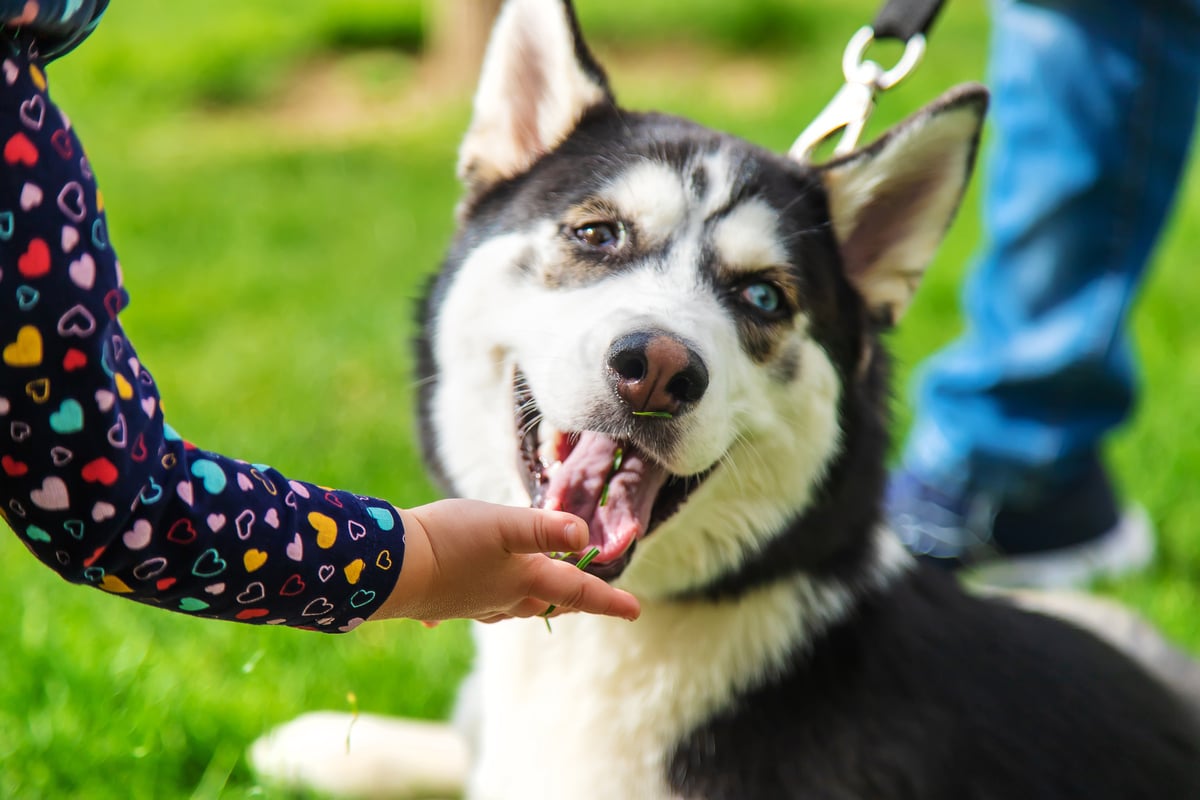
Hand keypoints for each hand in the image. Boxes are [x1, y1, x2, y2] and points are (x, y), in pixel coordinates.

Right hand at [371, 499, 640, 624]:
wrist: (391, 568)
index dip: (608, 600)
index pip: (577, 592)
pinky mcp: (445, 600)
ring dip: (534, 601)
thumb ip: (545, 530)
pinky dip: (487, 599)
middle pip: (548, 603)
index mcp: (525, 580)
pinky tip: (473, 594)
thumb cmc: (450, 540)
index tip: (635, 611)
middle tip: (592, 599)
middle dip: (572, 601)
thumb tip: (585, 538)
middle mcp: (503, 599)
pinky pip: (477, 604)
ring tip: (542, 597)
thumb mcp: (504, 525)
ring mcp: (472, 603)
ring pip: (514, 607)